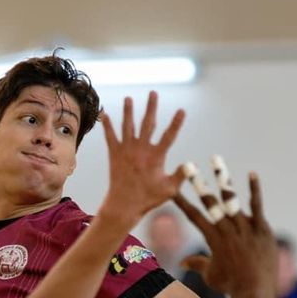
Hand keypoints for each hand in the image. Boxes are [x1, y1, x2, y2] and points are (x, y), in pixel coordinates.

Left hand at [96, 92, 186, 222]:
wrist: (124, 204)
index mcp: (156, 156)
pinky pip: (110, 136)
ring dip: (128, 111)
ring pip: (128, 126)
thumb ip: (181, 175)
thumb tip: (191, 165)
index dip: (176, 123)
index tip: (182, 110)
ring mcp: (126, 150)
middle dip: (151, 107)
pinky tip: (104, 114)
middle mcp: (141, 149)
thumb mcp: (169, 189)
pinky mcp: (114, 154)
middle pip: (148, 123)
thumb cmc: (148, 198)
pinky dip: (107, 125)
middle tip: (153, 93)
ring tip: (128, 98)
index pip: (169, 136)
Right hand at [172, 162, 275, 297]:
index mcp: (213, 239)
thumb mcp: (211, 275)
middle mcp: (226, 230)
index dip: (181, 201)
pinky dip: (254, 190)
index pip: (194, 216)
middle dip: (197, 183)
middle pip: (209, 202)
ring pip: (231, 199)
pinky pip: (257, 206)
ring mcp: (245, 228)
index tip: (172, 188)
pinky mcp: (261, 229)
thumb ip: (197, 264)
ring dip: (222, 178)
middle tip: (187, 166)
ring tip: (215, 159)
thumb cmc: (231, 285)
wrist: (255, 292)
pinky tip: (251, 174)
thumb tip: (182, 263)